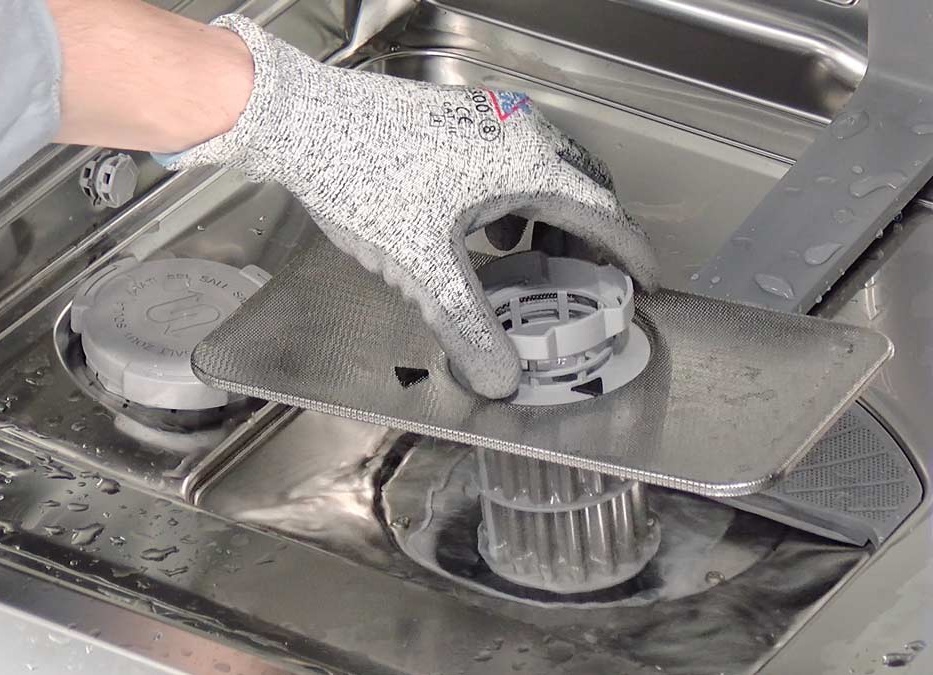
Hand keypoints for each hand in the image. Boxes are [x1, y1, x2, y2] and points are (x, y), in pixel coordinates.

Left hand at [165, 15, 659, 398]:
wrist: (306, 122)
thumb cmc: (365, 178)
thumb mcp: (425, 267)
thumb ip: (468, 326)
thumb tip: (500, 378)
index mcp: (527, 165)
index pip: (602, 213)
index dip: (628, 252)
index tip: (644, 280)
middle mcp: (516, 134)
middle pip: (579, 189)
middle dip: (590, 239)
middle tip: (592, 280)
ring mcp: (486, 121)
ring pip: (542, 175)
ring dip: (550, 220)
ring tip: (537, 261)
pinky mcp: (456, 122)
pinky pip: (508, 164)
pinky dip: (514, 202)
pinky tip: (484, 231)